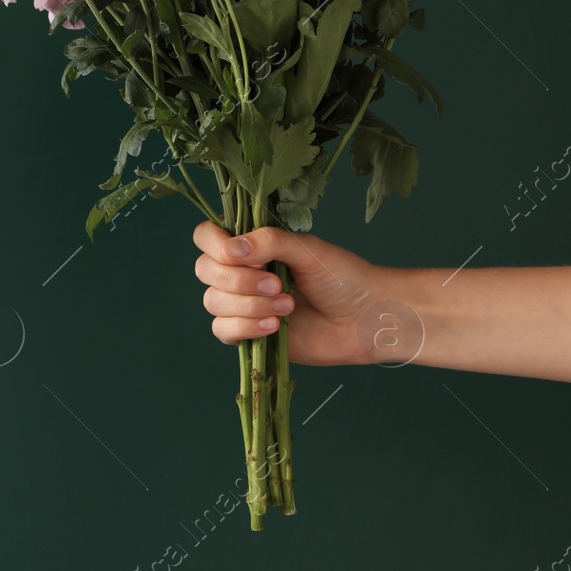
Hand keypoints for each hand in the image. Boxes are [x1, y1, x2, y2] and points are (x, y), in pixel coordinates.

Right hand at [191, 221, 385, 365]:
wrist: (366, 319)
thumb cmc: (344, 278)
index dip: (214, 245)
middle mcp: (240, 273)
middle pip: (204, 270)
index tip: (241, 254)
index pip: (206, 237)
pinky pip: (223, 330)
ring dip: (249, 305)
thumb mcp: (308, 250)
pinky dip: (245, 327)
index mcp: (251, 246)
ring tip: (288, 306)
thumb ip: (269, 242)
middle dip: (238, 279)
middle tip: (278, 284)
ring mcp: (242, 304)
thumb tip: (231, 249)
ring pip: (213, 302)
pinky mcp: (248, 334)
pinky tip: (274, 326)